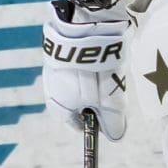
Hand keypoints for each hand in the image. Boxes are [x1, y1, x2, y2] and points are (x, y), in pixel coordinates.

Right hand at [41, 6, 129, 141]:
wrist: (86, 30)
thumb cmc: (96, 72)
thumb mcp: (110, 103)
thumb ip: (113, 122)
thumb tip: (116, 136)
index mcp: (58, 106)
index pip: (77, 124)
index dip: (95, 124)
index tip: (110, 118)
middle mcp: (51, 89)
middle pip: (78, 103)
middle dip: (96, 102)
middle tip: (112, 92)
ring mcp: (54, 68)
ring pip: (77, 83)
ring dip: (93, 82)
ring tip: (108, 71)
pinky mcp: (61, 51)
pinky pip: (77, 65)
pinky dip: (89, 65)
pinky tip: (101, 57)